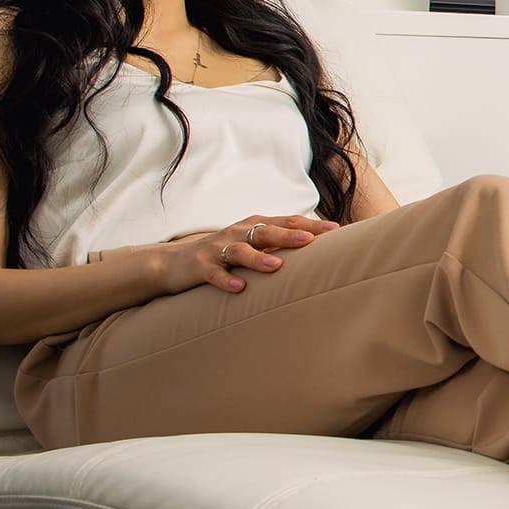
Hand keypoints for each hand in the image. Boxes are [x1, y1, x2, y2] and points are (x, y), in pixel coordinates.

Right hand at [160, 214, 336, 294]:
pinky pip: (214, 273)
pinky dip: (226, 279)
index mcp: (253, 226)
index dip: (309, 224)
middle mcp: (237, 233)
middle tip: (309, 239)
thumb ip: (278, 244)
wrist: (174, 263)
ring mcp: (217, 249)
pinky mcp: (200, 267)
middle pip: (266, 231)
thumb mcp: (251, 246)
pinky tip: (240, 287)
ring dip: (258, 258)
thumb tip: (318, 249)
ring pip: (240, 251)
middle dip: (288, 234)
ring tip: (276, 266)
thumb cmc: (223, 255)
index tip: (335, 229)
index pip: (286, 221)